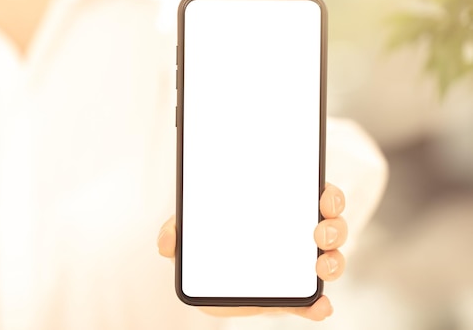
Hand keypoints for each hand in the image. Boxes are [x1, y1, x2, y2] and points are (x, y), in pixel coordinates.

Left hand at [157, 183, 347, 320]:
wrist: (214, 286)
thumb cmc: (211, 250)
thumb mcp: (192, 237)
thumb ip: (177, 233)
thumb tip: (166, 242)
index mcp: (280, 211)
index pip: (313, 195)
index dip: (326, 194)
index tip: (323, 197)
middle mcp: (298, 236)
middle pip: (332, 225)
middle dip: (335, 226)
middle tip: (320, 232)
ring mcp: (300, 267)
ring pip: (332, 259)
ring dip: (334, 262)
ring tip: (320, 266)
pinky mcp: (295, 298)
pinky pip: (315, 301)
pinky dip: (320, 305)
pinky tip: (320, 306)